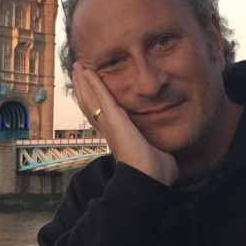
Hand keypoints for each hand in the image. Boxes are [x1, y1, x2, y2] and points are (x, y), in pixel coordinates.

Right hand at [72, 64, 177, 184]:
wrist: (150, 178)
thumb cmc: (157, 171)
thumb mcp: (156, 152)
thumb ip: (158, 147)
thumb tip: (168, 151)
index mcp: (118, 136)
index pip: (101, 114)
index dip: (93, 101)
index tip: (89, 89)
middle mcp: (109, 129)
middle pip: (90, 104)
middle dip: (83, 87)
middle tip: (77, 71)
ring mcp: (110, 124)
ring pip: (90, 99)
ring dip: (83, 82)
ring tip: (77, 67)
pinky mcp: (114, 120)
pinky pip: (101, 97)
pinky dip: (92, 83)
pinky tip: (86, 71)